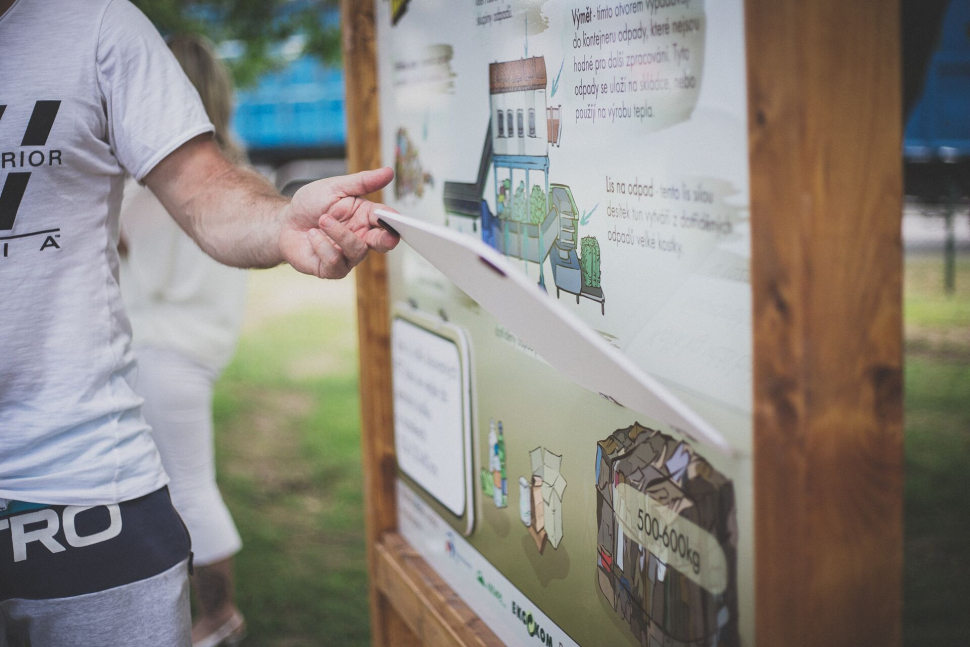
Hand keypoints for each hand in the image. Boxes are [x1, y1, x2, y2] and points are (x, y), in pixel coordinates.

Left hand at [277, 167, 399, 278]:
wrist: (284, 223)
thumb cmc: (311, 205)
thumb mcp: (335, 187)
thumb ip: (362, 182)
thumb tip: (389, 172)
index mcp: (366, 217)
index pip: (387, 220)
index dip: (394, 221)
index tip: (395, 218)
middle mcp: (361, 238)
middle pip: (383, 243)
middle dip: (387, 240)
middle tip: (387, 236)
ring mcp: (347, 256)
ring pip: (357, 251)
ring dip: (339, 234)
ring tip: (322, 220)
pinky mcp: (331, 269)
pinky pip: (335, 262)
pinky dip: (322, 246)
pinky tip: (312, 236)